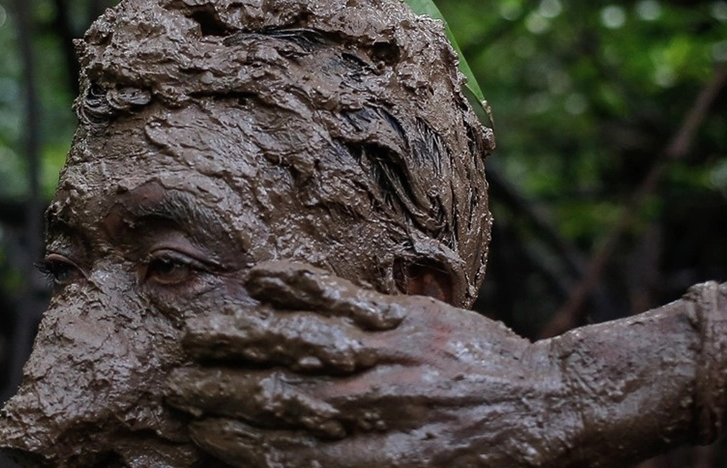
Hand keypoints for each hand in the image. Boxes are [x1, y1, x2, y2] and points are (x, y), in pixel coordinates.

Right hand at [164, 261, 574, 467]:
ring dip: (242, 340)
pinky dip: (300, 285)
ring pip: (302, 344)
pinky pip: (346, 298)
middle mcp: (376, 409)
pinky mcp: (412, 320)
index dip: (229, 442)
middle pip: (280, 399)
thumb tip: (288, 456)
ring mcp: (393, 358)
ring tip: (196, 338)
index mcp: (377, 463)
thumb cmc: (482, 462)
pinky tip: (260, 277)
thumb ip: (350, 466)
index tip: (190, 431)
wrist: (552, 410)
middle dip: (219, 395)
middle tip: (174, 388)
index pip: (283, 453)